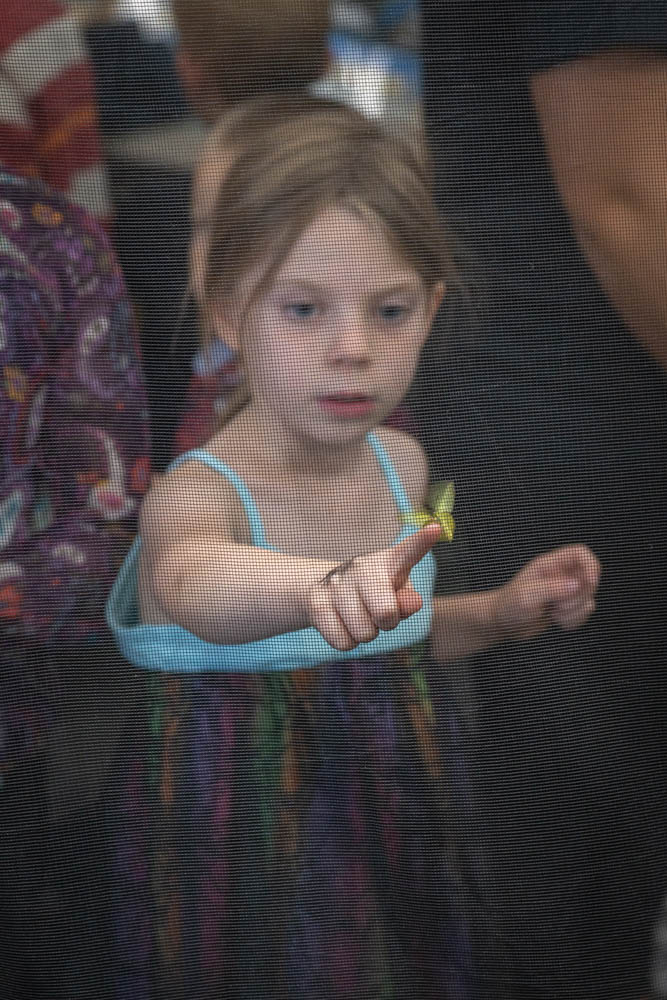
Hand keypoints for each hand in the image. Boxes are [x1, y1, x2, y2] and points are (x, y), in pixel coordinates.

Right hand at [307, 523, 440, 650]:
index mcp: (387, 562)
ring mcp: (336, 584)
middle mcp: (360, 568)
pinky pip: (343, 642)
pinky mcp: (316, 603)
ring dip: (365, 633)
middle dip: (387, 623)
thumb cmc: (372, 594)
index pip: (408, 552)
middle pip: (385, 613)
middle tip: (378, 614)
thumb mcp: (395, 594)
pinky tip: (342, 624)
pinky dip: (347, 641)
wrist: (324, 591)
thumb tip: (412, 604)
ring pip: (364, 632)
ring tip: (358, 616)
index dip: (422, 542)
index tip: (435, 529)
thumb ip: (408, 600)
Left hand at [493, 543, 600, 640]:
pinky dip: (574, 621)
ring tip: (553, 614)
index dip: (591, 565)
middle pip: (589, 579)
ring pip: (588, 599)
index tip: (590, 582)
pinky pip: (583, 613)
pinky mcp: (566, 607)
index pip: (580, 553)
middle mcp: (560, 575)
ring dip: (574, 612)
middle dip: (578, 598)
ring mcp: (564, 592)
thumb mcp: (527, 596)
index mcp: (549, 565)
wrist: (502, 624)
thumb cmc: (508, 606)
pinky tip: (557, 621)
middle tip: (557, 606)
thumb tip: (577, 584)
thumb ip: (552, 588)